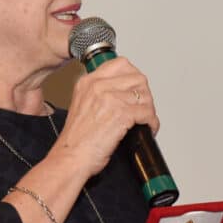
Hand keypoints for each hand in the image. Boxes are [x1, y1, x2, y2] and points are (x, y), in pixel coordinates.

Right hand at [55, 56, 158, 175]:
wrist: (70, 158)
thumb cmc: (76, 141)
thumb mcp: (82, 106)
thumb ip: (99, 94)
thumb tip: (123, 93)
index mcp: (87, 82)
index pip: (121, 64)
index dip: (134, 77)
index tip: (136, 88)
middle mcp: (98, 86)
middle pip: (138, 79)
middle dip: (145, 95)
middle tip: (143, 108)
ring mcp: (110, 99)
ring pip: (145, 96)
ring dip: (149, 110)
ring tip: (145, 120)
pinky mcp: (121, 114)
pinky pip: (148, 113)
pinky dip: (152, 122)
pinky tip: (148, 128)